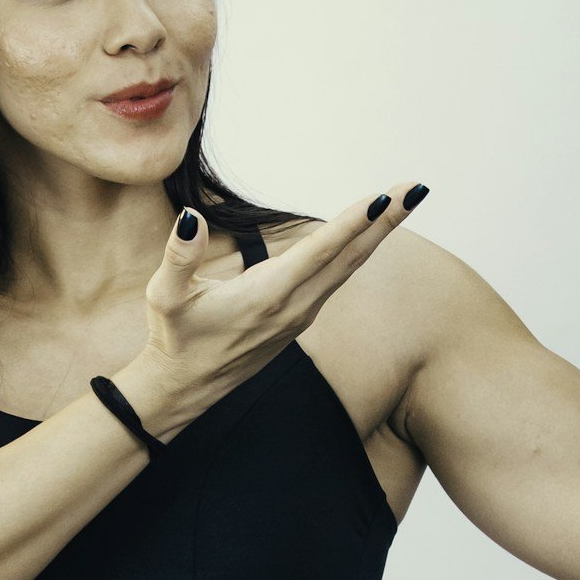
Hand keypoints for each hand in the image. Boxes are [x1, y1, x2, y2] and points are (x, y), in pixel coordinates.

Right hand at [137, 182, 428, 408]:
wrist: (182, 391)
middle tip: (416, 188)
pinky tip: (370, 234)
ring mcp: (300, 316)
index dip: (352, 223)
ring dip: (378, 233)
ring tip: (402, 201)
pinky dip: (357, 251)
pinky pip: (337, 280)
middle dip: (386, 221)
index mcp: (266, 296)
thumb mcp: (163, 297)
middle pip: (350, 257)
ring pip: (348, 268)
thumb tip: (191, 218)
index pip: (319, 252)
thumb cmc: (173, 340)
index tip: (382, 197)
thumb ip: (179, 256)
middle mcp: (293, 307)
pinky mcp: (298, 320)